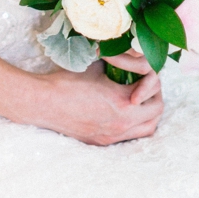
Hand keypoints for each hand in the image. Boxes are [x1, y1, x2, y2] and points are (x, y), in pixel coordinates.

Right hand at [15, 63, 163, 144]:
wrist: (42, 103)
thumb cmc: (67, 82)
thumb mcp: (98, 66)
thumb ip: (120, 64)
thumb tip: (133, 55)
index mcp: (123, 102)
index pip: (155, 91)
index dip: (153, 80)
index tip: (144, 74)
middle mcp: (121, 123)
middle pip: (156, 113)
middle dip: (155, 96)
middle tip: (145, 86)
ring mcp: (111, 135)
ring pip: (147, 129)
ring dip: (148, 114)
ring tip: (139, 100)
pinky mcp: (101, 142)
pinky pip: (129, 136)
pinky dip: (134, 125)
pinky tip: (124, 112)